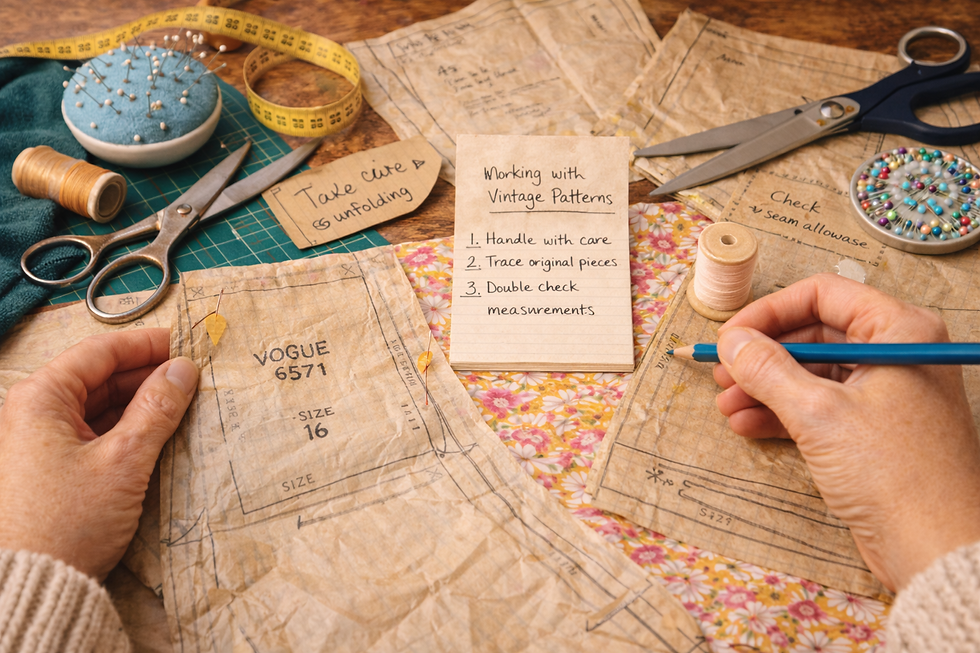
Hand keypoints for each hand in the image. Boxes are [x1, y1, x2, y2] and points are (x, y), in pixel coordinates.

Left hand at [0, 328, 197, 581]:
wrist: (31, 586)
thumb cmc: (65, 522)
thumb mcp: (123, 459)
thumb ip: (157, 408)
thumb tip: (183, 370)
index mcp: (40, 398)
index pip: (100, 351)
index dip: (147, 344)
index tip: (186, 344)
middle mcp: (33, 413)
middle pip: (99, 377)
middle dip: (148, 375)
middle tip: (194, 377)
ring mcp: (40, 442)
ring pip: (100, 407)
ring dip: (141, 404)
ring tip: (184, 405)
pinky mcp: (51, 469)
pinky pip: (95, 434)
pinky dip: (127, 429)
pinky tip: (158, 434)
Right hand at [713, 273, 979, 591]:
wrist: (936, 550)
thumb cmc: (898, 475)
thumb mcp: (819, 413)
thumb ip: (768, 370)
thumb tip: (733, 341)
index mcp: (900, 331)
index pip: (823, 295)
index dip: (770, 312)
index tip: (732, 335)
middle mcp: (896, 355)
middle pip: (813, 335)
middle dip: (762, 356)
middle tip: (722, 373)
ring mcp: (884, 394)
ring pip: (811, 373)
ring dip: (764, 388)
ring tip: (727, 406)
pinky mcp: (872, 431)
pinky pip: (818, 407)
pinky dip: (781, 414)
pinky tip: (748, 425)